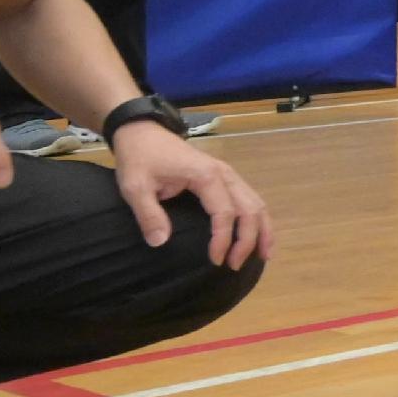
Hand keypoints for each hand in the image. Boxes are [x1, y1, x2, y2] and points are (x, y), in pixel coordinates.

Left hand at [107, 117, 271, 269]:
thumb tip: (161, 243)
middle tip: (235, 265)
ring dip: (262, 229)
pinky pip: (250, 198)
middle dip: (249, 240)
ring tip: (262, 255)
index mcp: (206, 176)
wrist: (142, 131)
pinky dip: (257, 218)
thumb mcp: (135, 186)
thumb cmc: (139, 157)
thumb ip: (148, 214)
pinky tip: (257, 234)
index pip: (225, 213)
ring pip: (256, 202)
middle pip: (250, 209)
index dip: (223, 240)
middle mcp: (225, 174)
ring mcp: (227, 174)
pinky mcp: (225, 176)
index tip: (215, 260)